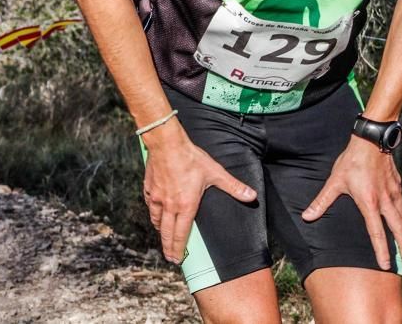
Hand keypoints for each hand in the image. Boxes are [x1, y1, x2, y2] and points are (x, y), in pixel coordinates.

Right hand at [143, 125, 256, 263]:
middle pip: (166, 233)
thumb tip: (252, 195)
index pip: (181, 234)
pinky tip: (154, 212)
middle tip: (170, 257)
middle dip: (168, 247)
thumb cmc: (190, 158)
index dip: (179, 249)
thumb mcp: (215, 173)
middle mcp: (169, 205)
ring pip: (156, 220)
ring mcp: (158, 197)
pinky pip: (150, 204)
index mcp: (185, 206)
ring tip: (163, 236)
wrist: (166, 143)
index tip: (178, 259)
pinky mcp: (150, 188)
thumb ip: (233, 186)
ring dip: (160, 230)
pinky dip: (153, 212)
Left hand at [302, 135, 401, 269]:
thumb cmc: (351, 161)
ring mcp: (393, 192)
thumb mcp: (334, 182)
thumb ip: (322, 201)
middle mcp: (385, 200)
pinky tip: (401, 214)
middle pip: (398, 228)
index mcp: (370, 203)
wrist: (371, 141)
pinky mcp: (397, 183)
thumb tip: (307, 216)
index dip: (381, 250)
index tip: (386, 264)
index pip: (376, 232)